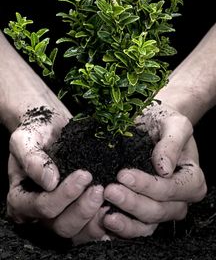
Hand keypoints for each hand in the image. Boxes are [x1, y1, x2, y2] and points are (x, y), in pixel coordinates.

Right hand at [7, 105, 106, 243]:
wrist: (51, 126)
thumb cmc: (35, 131)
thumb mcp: (25, 139)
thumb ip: (32, 159)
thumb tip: (49, 182)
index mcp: (21, 199)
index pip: (42, 207)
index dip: (64, 195)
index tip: (84, 175)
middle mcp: (39, 213)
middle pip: (61, 226)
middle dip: (82, 209)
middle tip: (99, 189)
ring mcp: (60, 214)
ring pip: (78, 232)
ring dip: (95, 217)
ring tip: (108, 195)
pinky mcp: (78, 210)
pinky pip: (91, 225)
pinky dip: (103, 219)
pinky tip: (115, 206)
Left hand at [103, 101, 206, 237]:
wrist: (153, 123)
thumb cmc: (165, 122)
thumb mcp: (175, 124)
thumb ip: (172, 143)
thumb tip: (165, 169)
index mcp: (192, 180)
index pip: (170, 190)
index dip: (147, 185)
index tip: (123, 174)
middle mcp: (179, 200)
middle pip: (157, 211)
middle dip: (132, 202)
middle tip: (109, 190)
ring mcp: (161, 208)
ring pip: (146, 225)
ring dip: (125, 222)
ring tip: (105, 214)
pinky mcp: (143, 212)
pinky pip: (134, 227)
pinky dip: (120, 227)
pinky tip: (103, 219)